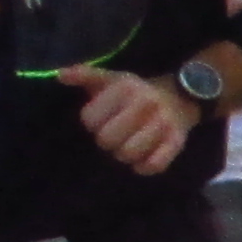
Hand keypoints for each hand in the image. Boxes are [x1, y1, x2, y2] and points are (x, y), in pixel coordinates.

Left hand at [54, 61, 203, 174]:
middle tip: (115, 135)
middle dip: (107, 141)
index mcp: (126, 87)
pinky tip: (141, 160)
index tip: (102, 119)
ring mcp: (163, 124)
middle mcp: (146, 103)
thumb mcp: (111, 78)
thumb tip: (60, 75)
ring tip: (127, 146)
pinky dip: (143, 167)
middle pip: (106, 139)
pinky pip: (154, 165)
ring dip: (124, 155)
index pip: (89, 119)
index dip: (92, 122)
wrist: (180, 98)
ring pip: (128, 154)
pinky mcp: (177, 142)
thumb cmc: (136, 92)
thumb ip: (85, 75)